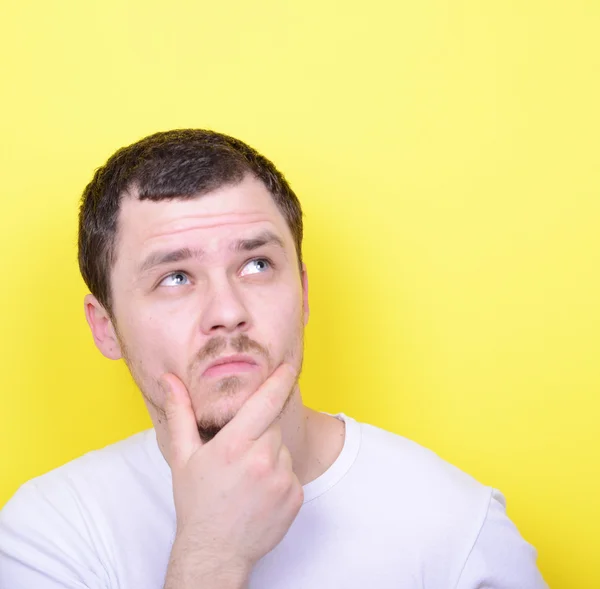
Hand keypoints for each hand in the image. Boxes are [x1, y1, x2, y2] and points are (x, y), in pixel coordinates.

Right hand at [157, 362, 303, 580]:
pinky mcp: (295, 496)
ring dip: (270, 456)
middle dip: (259, 433)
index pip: (265, 401)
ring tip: (247, 478)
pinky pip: (292, 474)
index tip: (288, 366)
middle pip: (272, 426)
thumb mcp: (183, 457)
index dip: (279, 380)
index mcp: (234, 445)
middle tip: (239, 455)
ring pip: (283, 450)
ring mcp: (282, 479)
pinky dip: (280, 478)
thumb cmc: (197, 502)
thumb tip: (170, 380)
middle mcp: (262, 459)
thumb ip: (180, 414)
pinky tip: (259, 494)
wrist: (215, 552)